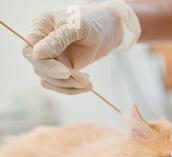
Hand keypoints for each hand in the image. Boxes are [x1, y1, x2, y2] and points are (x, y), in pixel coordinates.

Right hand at [23, 0, 140, 93]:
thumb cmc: (93, 21)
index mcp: (41, 27)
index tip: (66, 73)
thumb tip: (37, 54)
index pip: (30, 51)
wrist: (108, 29)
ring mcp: (51, 57)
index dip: (46, 66)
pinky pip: (58, 85)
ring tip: (89, 82)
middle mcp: (41, 43)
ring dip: (69, 86)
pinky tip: (86, 83)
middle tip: (86, 80)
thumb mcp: (78, 27)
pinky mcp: (60, 68)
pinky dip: (71, 88)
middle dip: (62, 79)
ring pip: (48, 80)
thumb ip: (58, 39)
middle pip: (40, 69)